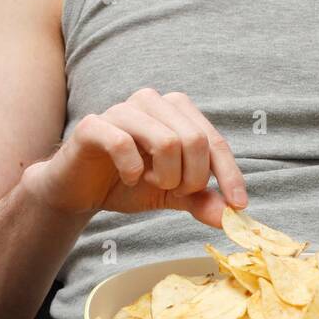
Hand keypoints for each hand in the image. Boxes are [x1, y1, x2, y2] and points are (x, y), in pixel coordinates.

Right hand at [20, 87, 246, 226]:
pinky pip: (124, 144)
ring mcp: (122, 110)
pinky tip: (128, 178)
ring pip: (166, 141)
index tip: (239, 205)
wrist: (79, 189)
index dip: (230, 174)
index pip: (214, 141)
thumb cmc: (127, 183)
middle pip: (195, 140)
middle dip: (190, 178)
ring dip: (164, 176)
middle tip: (172, 190)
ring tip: (150, 183)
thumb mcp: (172, 195)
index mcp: (177, 111)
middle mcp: (152, 102)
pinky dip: (133, 171)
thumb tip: (233, 217)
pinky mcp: (94, 125)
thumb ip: (201, 200)